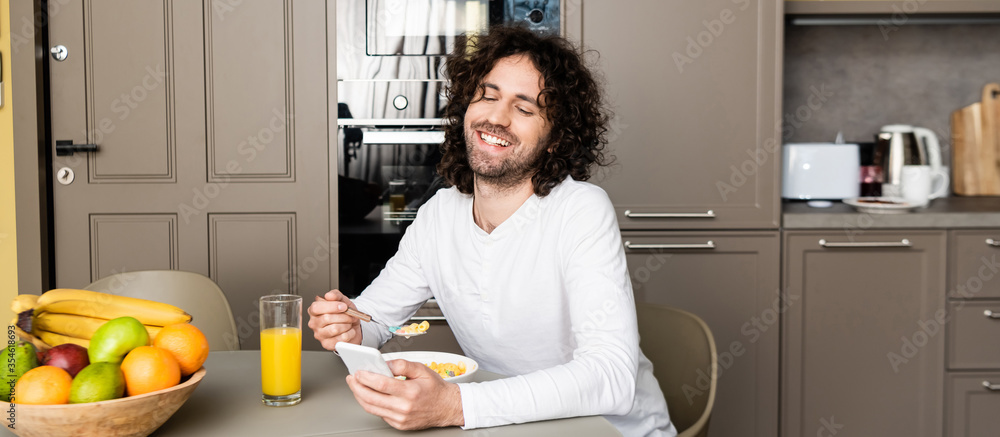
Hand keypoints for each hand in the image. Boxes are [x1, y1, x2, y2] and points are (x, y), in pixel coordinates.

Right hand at [307, 290, 362, 350]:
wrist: (353, 326)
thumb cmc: (344, 314)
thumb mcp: (342, 300)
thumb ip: (336, 295)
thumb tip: (329, 295)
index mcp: (314, 311)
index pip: (316, 308)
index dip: (332, 306)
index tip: (344, 306)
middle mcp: (314, 323)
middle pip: (327, 318)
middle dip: (343, 316)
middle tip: (350, 315)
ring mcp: (319, 335)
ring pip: (334, 329)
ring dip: (347, 325)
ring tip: (349, 323)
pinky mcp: (327, 344)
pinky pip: (341, 339)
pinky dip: (350, 334)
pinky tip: (349, 331)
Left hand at [346, 359, 463, 429]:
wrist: (447, 407)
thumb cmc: (435, 389)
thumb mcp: (422, 369)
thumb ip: (402, 364)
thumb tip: (384, 363)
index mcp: (410, 392)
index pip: (381, 385)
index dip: (366, 378)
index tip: (358, 372)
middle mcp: (404, 407)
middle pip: (371, 398)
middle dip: (357, 387)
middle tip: (352, 379)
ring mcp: (400, 418)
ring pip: (372, 408)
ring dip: (360, 396)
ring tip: (356, 386)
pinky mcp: (399, 424)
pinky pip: (379, 414)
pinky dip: (371, 404)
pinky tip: (369, 395)